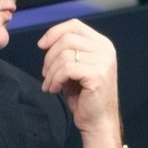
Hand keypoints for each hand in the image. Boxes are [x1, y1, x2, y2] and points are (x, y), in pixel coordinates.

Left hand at [37, 18, 121, 147]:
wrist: (98, 122)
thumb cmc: (85, 97)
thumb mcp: (76, 68)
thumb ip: (68, 52)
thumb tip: (45, 42)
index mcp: (102, 44)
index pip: (75, 25)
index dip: (54, 32)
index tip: (41, 45)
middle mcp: (105, 50)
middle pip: (67, 39)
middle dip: (49, 56)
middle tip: (45, 74)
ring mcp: (103, 61)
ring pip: (65, 54)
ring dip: (51, 71)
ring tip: (50, 85)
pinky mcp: (97, 74)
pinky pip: (67, 69)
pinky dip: (55, 79)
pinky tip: (55, 89)